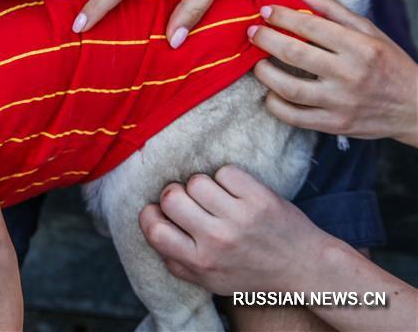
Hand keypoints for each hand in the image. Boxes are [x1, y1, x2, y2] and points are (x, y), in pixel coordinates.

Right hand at [139, 165, 331, 294]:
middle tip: (190, 201)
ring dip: (202, 185)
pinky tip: (236, 191)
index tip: (160, 212)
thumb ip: (179, 263)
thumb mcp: (212, 282)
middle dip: (175, 194)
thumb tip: (154, 233)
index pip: (155, 230)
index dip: (150, 215)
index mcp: (201, 262)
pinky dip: (227, 177)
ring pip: (196, 181)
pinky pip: (225, 172)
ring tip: (215, 196)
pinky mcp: (259, 198)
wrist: (304, 268)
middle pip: (171, 197)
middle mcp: (217, 240)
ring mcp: (239, 217)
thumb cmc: (253, 274)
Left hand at [249, 0, 417, 146]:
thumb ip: (333, 11)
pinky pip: (293, 117)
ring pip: (289, 88)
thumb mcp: (370, 32)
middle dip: (266, 39)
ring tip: (256, 64)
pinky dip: (274, 104)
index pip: (311, 26)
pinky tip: (270, 93)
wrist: (416, 108)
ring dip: (264, 73)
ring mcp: (340, 102)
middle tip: (252, 32)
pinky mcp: (334, 125)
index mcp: (360, 47)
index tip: (265, 11)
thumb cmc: (390, 64)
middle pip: (294, 53)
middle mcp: (349, 74)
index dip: (282, 16)